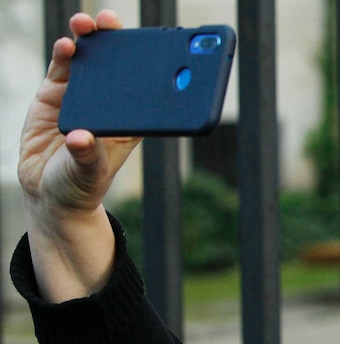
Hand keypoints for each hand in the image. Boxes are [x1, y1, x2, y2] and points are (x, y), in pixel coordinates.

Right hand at [18, 10, 140, 301]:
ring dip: (89, 38)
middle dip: (117, 40)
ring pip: (89, 59)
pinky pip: (62, 68)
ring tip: (87, 25)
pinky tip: (67, 45)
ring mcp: (82, 95)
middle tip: (112, 23)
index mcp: (130, 120)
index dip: (152, 65)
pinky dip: (64, 54)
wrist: (49, 190)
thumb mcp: (89, 172)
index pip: (146, 88)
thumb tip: (80, 138)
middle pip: (117, 65)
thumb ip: (86, 155)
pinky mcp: (55, 94)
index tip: (156, 47)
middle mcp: (109, 103)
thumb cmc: (81, 183)